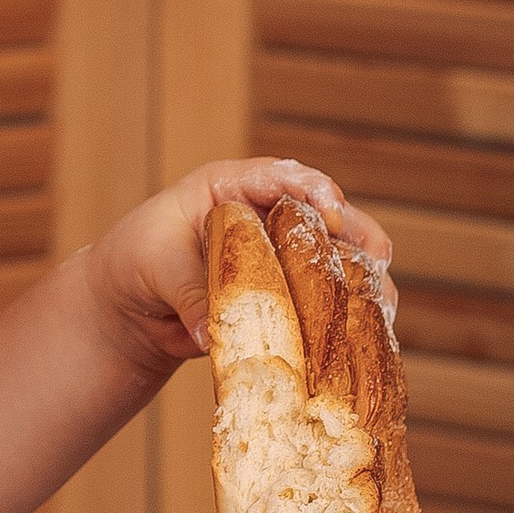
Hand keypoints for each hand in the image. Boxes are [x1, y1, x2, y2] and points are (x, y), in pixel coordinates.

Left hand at [85, 155, 391, 373]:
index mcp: (231, 188)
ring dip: (363, 281)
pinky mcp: (289, 297)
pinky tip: (368, 337)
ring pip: (337, 261)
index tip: (332, 206)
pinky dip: (347, 318)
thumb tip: (208, 331)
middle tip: (376, 260)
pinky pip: (326, 304)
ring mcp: (283, 257)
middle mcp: (267, 216)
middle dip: (356, 236)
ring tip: (383, 306)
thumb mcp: (155, 269)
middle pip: (325, 217)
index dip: (311, 187)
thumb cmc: (137, 263)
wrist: (131, 307)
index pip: (279, 176)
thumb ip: (187, 293)